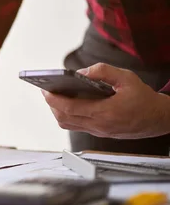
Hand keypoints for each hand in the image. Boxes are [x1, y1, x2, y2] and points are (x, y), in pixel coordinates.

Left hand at [42, 63, 169, 138]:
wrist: (159, 119)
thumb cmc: (144, 98)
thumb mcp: (126, 78)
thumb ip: (103, 72)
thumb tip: (81, 72)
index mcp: (105, 112)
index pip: (70, 108)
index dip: (54, 100)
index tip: (45, 90)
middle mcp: (99, 125)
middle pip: (64, 118)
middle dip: (52, 104)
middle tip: (47, 91)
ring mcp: (98, 131)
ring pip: (68, 124)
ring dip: (58, 111)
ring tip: (55, 96)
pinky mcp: (99, 133)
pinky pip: (77, 126)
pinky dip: (68, 115)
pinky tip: (68, 103)